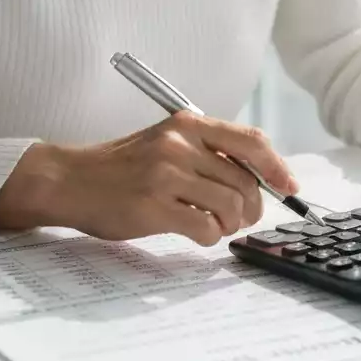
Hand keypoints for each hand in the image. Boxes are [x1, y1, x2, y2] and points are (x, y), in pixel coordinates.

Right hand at [0, 112, 297, 244]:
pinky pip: (204, 228)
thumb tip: (260, 177)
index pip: (250, 141)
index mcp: (187, 124)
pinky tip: (195, 232)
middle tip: (240, 218)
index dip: (277, 167)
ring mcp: (165, 175)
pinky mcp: (153, 206)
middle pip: (245, 181)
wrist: (71, 180)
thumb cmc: (122, 166)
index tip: (289, 187)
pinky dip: (209, 236)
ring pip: (229, 206)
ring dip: (229, 224)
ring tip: (215, 225)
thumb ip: (207, 152)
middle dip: (251, 207)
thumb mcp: (166, 142)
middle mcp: (179, 144)